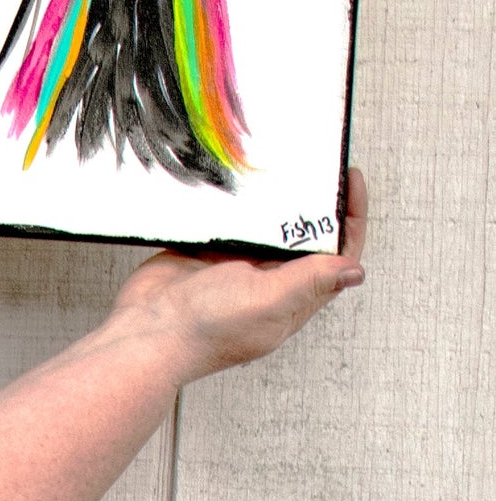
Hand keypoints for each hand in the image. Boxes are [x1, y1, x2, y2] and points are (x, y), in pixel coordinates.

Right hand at [107, 167, 368, 383]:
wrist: (146, 332)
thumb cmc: (206, 330)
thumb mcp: (269, 301)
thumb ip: (310, 282)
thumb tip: (354, 272)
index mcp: (294, 297)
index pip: (336, 256)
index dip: (349, 219)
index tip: (349, 182)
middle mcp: (270, 282)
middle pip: (305, 238)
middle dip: (317, 205)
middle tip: (320, 168)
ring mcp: (236, 267)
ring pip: (268, 227)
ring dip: (277, 202)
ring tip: (285, 169)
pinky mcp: (206, 254)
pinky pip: (230, 225)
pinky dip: (237, 207)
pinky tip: (239, 188)